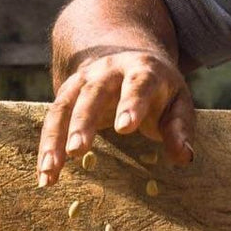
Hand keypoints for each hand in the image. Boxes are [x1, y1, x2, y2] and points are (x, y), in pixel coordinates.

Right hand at [37, 47, 195, 186]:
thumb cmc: (160, 90)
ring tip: (51, 169)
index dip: (131, 103)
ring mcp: (83, 80)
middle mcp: (108, 71)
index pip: (138, 84)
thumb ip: (180, 128)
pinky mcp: (66, 93)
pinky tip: (46, 173)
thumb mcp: (178, 102)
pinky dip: (47, 145)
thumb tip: (184, 157)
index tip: (125, 127)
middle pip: (93, 94)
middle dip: (83, 122)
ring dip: (55, 138)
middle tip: (77, 150)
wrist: (128, 58)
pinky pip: (52, 118)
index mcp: (143, 69)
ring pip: (64, 105)